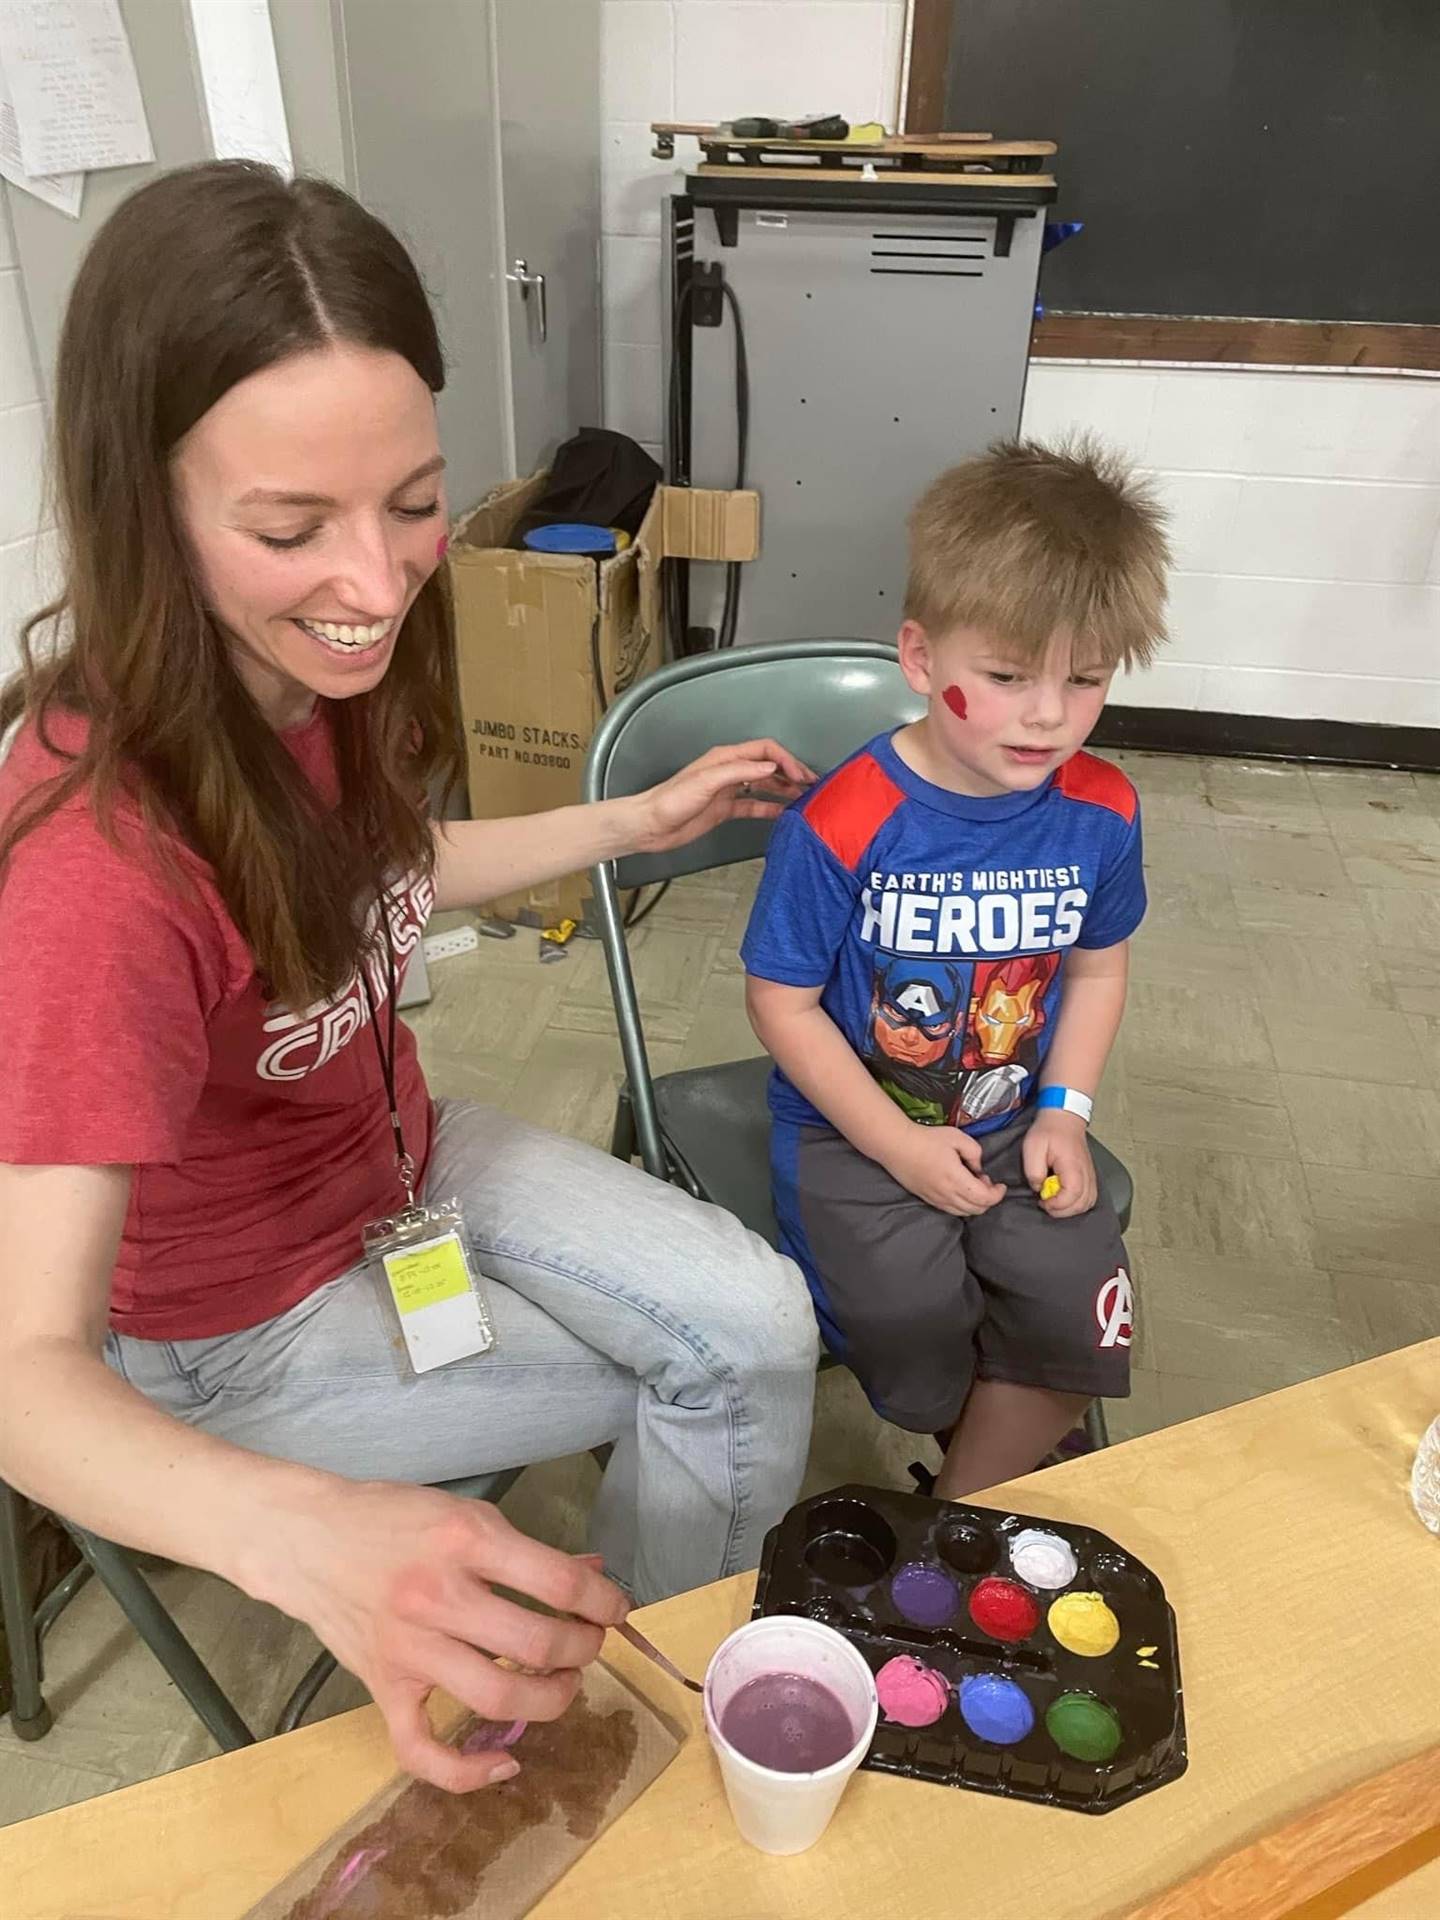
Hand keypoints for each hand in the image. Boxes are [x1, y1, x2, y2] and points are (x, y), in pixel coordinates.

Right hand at [255, 1477, 629, 1791]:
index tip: (617, 1608)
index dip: (604, 1601)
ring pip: (497, 1696)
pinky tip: (504, 1762)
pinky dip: (467, 1771)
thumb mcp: (466, 1513)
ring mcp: (409, 1649)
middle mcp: (438, 1597)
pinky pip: (423, 1750)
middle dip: (583, 1650)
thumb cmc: (391, 1518)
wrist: (308, 1539)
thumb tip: (590, 1576)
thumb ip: (527, 1551)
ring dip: (550, 1699)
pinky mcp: (383, 1688)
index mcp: (465, 1542)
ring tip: (562, 1683)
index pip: (559, 1583)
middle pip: (537, 1645)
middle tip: (588, 1642)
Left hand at [632, 739, 814, 854]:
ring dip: (784, 790)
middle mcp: (729, 771)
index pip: (764, 750)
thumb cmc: (670, 800)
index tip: (801, 775)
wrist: (651, 825)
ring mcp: (728, 790)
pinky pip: (753, 805)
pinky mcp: (725, 809)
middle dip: (792, 773)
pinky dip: (770, 808)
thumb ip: (739, 772)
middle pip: (768, 766)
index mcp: (725, 758)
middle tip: (812, 784)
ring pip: (764, 786)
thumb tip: (770, 766)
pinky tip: (783, 813)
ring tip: (804, 798)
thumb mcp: (706, 781)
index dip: (786, 760)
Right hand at [881, 1124, 1005, 1216]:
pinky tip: (960, 1190)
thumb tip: (979, 1168)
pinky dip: (963, 1206)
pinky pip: (951, 1211)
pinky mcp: (928, 1200)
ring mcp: (936, 1199)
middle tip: (985, 1181)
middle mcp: (947, 1194)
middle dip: (989, 1199)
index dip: (997, 1194)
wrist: (897, 1146)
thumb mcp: (957, 1137)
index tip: (1000, 1185)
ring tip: (973, 1185)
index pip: (984, 1198)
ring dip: (976, 1204)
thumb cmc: (927, 1139)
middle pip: (977, 1209)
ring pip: (964, 1213)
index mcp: (956, 1179)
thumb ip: (975, 1152)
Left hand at [1023, 1111, 1097, 1218]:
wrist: (1063, 1118)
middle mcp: (1086, 1172)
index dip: (1058, 1204)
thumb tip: (1039, 1188)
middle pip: (1083, 1203)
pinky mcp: (1089, 1175)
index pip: (1073, 1194)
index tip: (1043, 1201)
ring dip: (1071, 1209)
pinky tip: (1064, 1199)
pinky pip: (1090, 1197)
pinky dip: (1078, 1204)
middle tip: (1046, 1205)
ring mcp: (1090, 1174)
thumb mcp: (1032, 1147)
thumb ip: (1034, 1170)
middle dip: (1063, 1211)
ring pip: (1088, 1203)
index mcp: (1072, 1165)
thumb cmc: (1049, 1130)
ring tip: (1054, 1203)